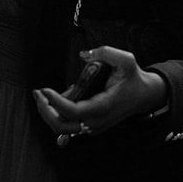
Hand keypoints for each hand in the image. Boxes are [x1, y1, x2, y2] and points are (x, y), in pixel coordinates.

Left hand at [32, 46, 165, 142]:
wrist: (143, 96)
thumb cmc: (133, 79)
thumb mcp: (126, 60)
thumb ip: (105, 52)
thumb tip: (83, 55)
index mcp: (103, 106)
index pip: (73, 111)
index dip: (55, 101)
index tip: (44, 89)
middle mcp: (96, 121)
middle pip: (62, 126)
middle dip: (45, 111)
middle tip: (38, 94)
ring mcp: (93, 126)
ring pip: (62, 128)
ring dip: (48, 113)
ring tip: (42, 95)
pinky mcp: (90, 125)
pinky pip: (68, 126)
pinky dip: (56, 115)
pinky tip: (52, 101)